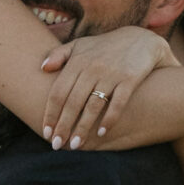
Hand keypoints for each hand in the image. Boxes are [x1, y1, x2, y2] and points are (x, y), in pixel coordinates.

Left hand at [40, 26, 173, 147]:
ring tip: (76, 145)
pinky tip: (101, 133)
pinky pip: (118, 103)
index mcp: (77, 62)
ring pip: (93, 106)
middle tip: (58, 146)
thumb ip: (59, 54)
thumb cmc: (104, 47)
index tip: (46, 133)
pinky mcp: (129, 79)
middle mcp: (92, 68)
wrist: (140, 39)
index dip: (51, 114)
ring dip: (83, 128)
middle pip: (73, 102)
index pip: (58, 92)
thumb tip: (42, 68)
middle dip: (63, 126)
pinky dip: (109, 119)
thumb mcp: (80, 45)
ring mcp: (111, 74)